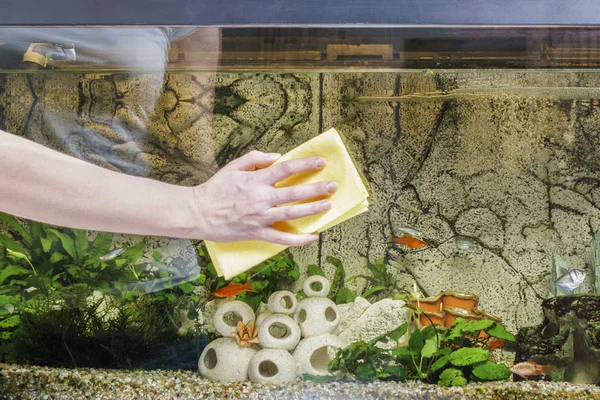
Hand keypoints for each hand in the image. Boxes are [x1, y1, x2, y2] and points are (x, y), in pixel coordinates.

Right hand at [194, 150, 337, 244]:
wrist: (198, 213)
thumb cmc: (215, 188)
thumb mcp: (233, 167)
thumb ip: (255, 159)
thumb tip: (277, 157)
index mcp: (256, 180)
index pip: (286, 169)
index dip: (305, 165)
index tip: (321, 163)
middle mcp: (261, 198)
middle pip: (295, 193)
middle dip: (317, 189)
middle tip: (333, 186)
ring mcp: (260, 217)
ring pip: (293, 214)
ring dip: (313, 210)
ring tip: (329, 206)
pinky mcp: (257, 233)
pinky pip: (281, 239)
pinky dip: (298, 240)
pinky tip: (313, 237)